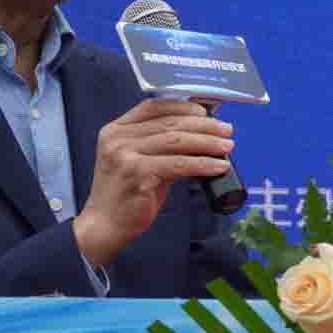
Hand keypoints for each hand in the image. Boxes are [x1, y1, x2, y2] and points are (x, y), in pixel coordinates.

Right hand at [73, 95, 233, 270]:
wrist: (105, 224)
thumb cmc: (125, 194)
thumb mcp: (137, 161)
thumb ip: (159, 145)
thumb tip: (199, 135)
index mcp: (116, 130)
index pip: (154, 107)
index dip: (183, 107)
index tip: (205, 111)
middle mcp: (118, 138)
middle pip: (169, 124)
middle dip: (203, 126)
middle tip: (226, 130)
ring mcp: (125, 155)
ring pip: (176, 141)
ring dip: (207, 143)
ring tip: (227, 146)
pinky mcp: (138, 174)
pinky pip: (179, 165)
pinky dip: (202, 164)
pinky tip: (218, 166)